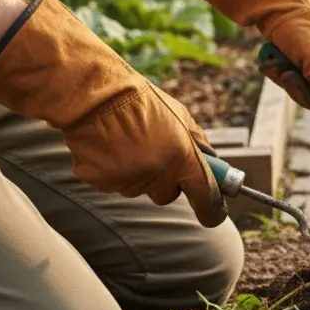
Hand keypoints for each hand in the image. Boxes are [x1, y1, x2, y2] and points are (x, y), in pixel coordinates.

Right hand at [0, 0, 226, 225]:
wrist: (94, 94)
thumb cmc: (140, 101)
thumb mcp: (181, 116)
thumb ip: (198, 143)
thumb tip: (211, 163)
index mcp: (182, 158)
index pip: (205, 196)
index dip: (212, 209)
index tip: (214, 215)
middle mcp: (157, 174)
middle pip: (166, 195)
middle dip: (166, 181)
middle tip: (156, 156)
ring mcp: (127, 180)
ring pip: (138, 189)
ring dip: (137, 174)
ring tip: (127, 143)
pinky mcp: (100, 181)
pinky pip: (112, 183)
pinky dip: (111, 170)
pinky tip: (107, 147)